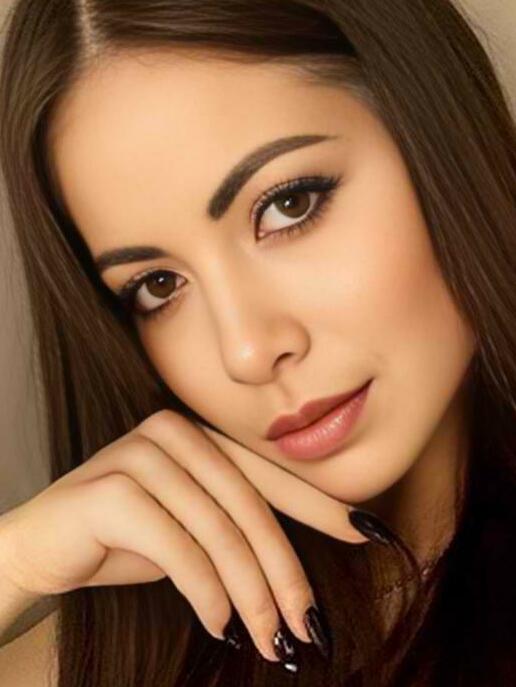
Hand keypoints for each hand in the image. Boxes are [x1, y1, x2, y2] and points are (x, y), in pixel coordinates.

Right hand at [0, 409, 366, 663]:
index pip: (270, 473)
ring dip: (252, 595)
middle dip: (286, 573)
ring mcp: (142, 454)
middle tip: (308, 626)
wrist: (44, 544)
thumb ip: (236, 527)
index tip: (366, 532)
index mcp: (199, 433)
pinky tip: (221, 625)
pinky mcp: (114, 488)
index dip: (320, 506)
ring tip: (270, 641)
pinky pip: (179, 548)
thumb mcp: (192, 528)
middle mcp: (174, 431)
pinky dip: (207, 593)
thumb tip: (298, 574)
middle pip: (250, 508)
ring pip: (219, 532)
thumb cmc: (125, 537)